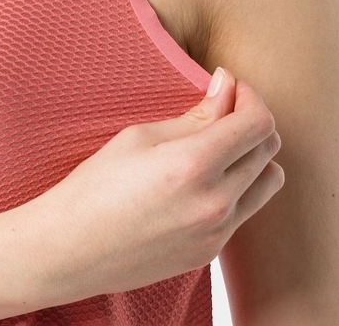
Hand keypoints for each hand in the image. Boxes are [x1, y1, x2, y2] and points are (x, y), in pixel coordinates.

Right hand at [17, 68, 283, 304]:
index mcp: (193, 165)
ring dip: (253, 156)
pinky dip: (237, 186)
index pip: (257, 124)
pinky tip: (202, 178)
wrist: (70, 249)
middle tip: (221, 108)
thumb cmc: (95, 185)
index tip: (230, 87)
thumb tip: (227, 87)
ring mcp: (216, 233)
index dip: (250, 97)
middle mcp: (215, 203)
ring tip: (217, 145)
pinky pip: (245, 210)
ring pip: (268, 182)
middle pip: (268, 149)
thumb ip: (194, 115)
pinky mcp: (210, 252)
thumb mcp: (139, 137)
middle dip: (251, 120)